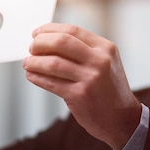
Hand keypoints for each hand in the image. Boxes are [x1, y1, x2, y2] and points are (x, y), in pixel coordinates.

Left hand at [23, 23, 141, 149]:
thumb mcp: (105, 63)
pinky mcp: (80, 95)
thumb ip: (83, 50)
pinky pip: (51, 83)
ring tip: (28, 64)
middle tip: (31, 48)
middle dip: (40, 43)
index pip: (72, 30)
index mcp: (105, 48)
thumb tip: (48, 41)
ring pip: (53, 63)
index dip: (50, 30)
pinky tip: (32, 76)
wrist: (122, 119)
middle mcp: (100, 60)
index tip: (37, 34)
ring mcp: (90, 78)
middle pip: (61, 42)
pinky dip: (37, 78)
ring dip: (34, 62)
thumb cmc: (108, 90)